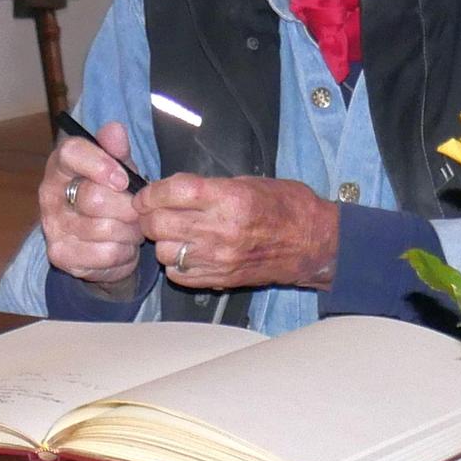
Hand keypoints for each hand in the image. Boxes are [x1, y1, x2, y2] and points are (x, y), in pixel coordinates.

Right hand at [38, 121, 143, 296]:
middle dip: (127, 206)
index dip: (100, 164)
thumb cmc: (112, 196)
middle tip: (138, 210)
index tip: (124, 179)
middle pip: (93, 197)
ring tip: (132, 228)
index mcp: (61, 164)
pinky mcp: (60, 255)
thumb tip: (115, 129)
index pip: (71, 153)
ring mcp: (52, 226)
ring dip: (130, 230)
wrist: (104, 242)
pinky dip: (124, 252)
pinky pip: (105, 254)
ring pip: (103, 228)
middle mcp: (49, 194)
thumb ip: (116, 149)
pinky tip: (122, 246)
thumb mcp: (119, 168)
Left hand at [136, 175, 338, 290]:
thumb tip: (172, 191)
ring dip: (162, 240)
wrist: (313, 242)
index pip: (172, 192)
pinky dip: (175, 263)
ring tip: (174, 232)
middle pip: (159, 223)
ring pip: (163, 251)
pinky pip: (178, 274)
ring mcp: (219, 258)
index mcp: (229, 198)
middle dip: (149, 216)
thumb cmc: (286, 206)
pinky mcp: (220, 278)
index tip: (147, 194)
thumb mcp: (248, 182)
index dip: (151, 192)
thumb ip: (208, 187)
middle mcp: (220, 229)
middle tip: (154, 212)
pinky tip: (186, 252)